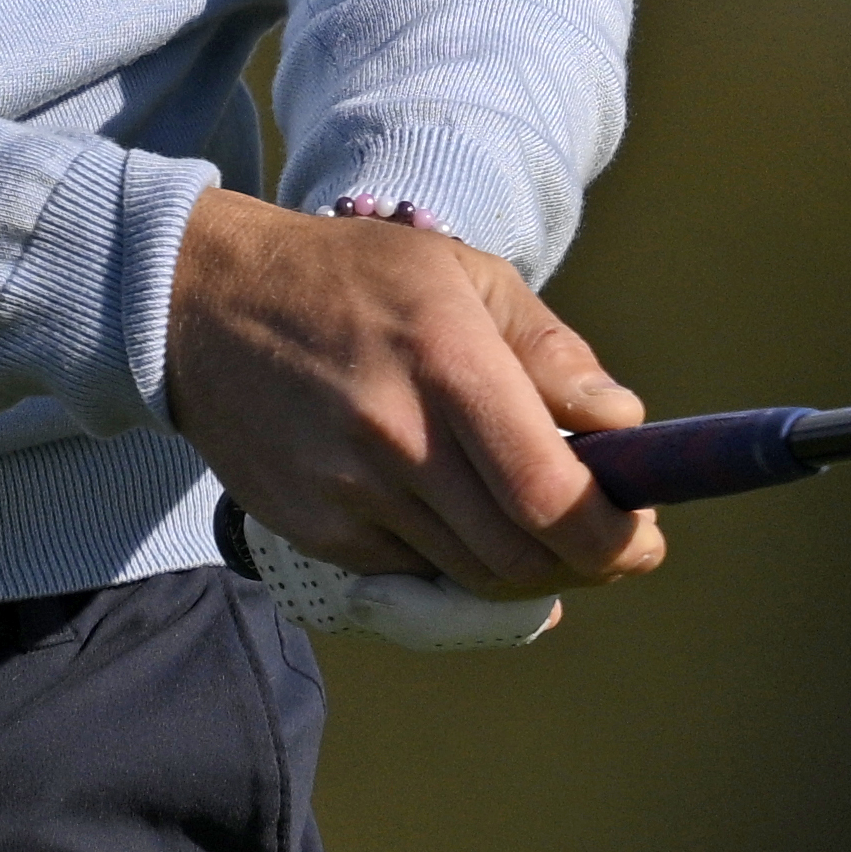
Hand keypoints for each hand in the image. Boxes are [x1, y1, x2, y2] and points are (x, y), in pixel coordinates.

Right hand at [164, 191, 669, 599]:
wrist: (205, 303)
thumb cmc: (352, 278)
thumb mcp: (462, 274)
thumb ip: (549, 351)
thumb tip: (624, 423)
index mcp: (447, 364)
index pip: (549, 493)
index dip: (613, 536)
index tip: (646, 536)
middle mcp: (396, 440)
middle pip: (519, 556)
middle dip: (587, 563)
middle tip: (616, 542)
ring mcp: (347, 496)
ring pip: (469, 577)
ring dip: (529, 569)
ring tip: (549, 526)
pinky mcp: (314, 533)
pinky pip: (411, 574)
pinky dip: (458, 561)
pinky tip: (466, 516)